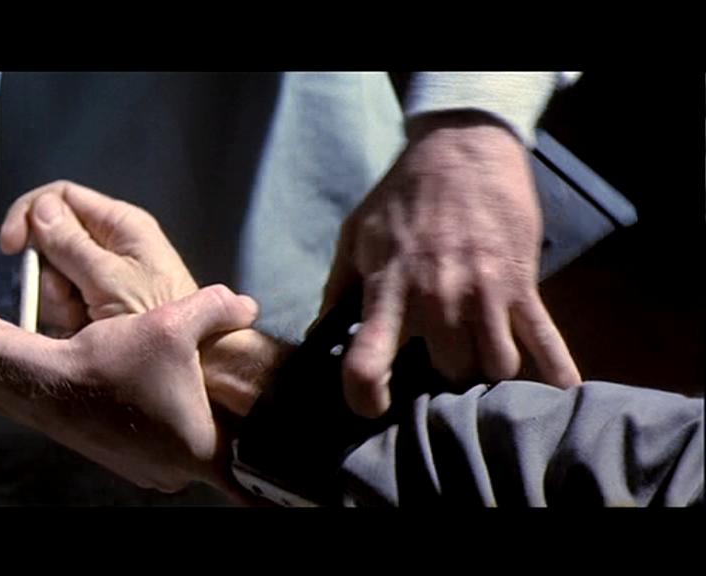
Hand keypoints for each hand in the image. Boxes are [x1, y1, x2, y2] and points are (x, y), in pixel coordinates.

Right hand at [0, 180, 284, 415]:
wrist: (195, 362)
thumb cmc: (158, 319)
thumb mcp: (108, 281)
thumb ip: (71, 245)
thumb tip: (40, 209)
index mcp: (121, 224)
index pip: (61, 197)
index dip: (29, 215)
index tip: (10, 248)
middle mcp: (112, 242)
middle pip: (53, 240)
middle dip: (49, 273)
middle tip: (67, 301)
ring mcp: (106, 273)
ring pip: (55, 275)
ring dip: (58, 301)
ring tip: (85, 323)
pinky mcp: (101, 301)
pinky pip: (66, 301)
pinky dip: (68, 318)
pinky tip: (86, 332)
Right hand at [0, 285, 258, 493]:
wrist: (51, 383)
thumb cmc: (112, 359)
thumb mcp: (172, 322)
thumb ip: (219, 310)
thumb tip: (248, 307)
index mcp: (201, 449)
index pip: (253, 481)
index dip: (274, 474)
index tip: (296, 473)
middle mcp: (178, 472)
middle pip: (220, 448)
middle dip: (222, 419)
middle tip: (222, 390)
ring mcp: (151, 472)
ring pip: (189, 444)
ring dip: (189, 419)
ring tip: (178, 385)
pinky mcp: (130, 464)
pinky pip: (163, 446)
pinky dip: (164, 424)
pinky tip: (151, 393)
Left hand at [321, 112, 581, 417]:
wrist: (462, 149)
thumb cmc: (402, 195)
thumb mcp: (356, 235)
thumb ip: (339, 287)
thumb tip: (321, 333)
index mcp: (389, 289)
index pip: (368, 363)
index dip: (365, 397)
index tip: (373, 406)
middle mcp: (437, 299)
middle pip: (448, 374)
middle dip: (442, 379)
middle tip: (439, 370)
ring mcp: (485, 295)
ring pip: (495, 368)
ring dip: (487, 372)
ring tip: (479, 364)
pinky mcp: (523, 286)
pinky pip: (545, 342)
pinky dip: (555, 373)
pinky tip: (559, 393)